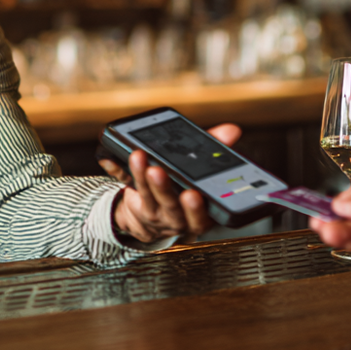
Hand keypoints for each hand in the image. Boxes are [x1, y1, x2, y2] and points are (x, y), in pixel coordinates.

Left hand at [102, 123, 241, 242]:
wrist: (159, 217)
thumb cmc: (186, 188)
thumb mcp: (204, 168)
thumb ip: (216, 149)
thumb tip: (232, 131)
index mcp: (204, 214)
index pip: (202, 214)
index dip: (197, 207)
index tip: (193, 193)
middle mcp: (181, 219)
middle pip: (173, 207)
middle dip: (165, 190)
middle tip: (158, 172)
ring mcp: (160, 215)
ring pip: (151, 198)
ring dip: (145, 178)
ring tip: (141, 158)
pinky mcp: (142, 208)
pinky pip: (134, 189)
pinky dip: (125, 172)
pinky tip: (119, 160)